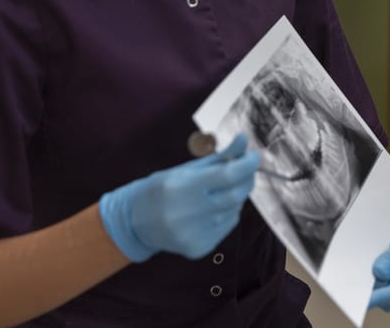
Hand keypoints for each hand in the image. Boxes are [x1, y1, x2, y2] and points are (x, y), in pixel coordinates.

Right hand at [99, 134, 258, 261]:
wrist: (135, 223)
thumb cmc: (163, 190)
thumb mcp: (186, 169)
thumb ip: (219, 158)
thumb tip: (244, 140)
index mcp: (181, 188)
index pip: (227, 175)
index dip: (247, 164)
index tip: (254, 156)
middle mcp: (186, 214)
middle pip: (235, 195)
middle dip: (247, 179)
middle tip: (246, 170)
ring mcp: (193, 235)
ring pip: (233, 211)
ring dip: (236, 197)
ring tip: (221, 191)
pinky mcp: (198, 249)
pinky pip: (227, 226)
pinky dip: (228, 213)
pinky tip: (213, 209)